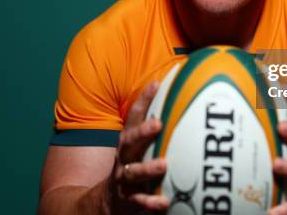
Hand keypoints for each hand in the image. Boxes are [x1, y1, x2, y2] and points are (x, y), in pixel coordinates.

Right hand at [111, 81, 168, 212]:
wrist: (103, 203)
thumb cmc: (131, 169)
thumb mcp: (137, 150)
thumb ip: (153, 132)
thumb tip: (183, 108)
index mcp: (127, 143)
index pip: (133, 118)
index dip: (143, 100)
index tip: (156, 83)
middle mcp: (123, 158)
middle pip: (129, 142)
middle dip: (142, 132)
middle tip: (158, 123)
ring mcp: (123, 180)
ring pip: (133, 173)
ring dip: (148, 168)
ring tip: (163, 165)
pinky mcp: (127, 200)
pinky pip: (138, 201)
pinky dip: (150, 202)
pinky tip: (164, 202)